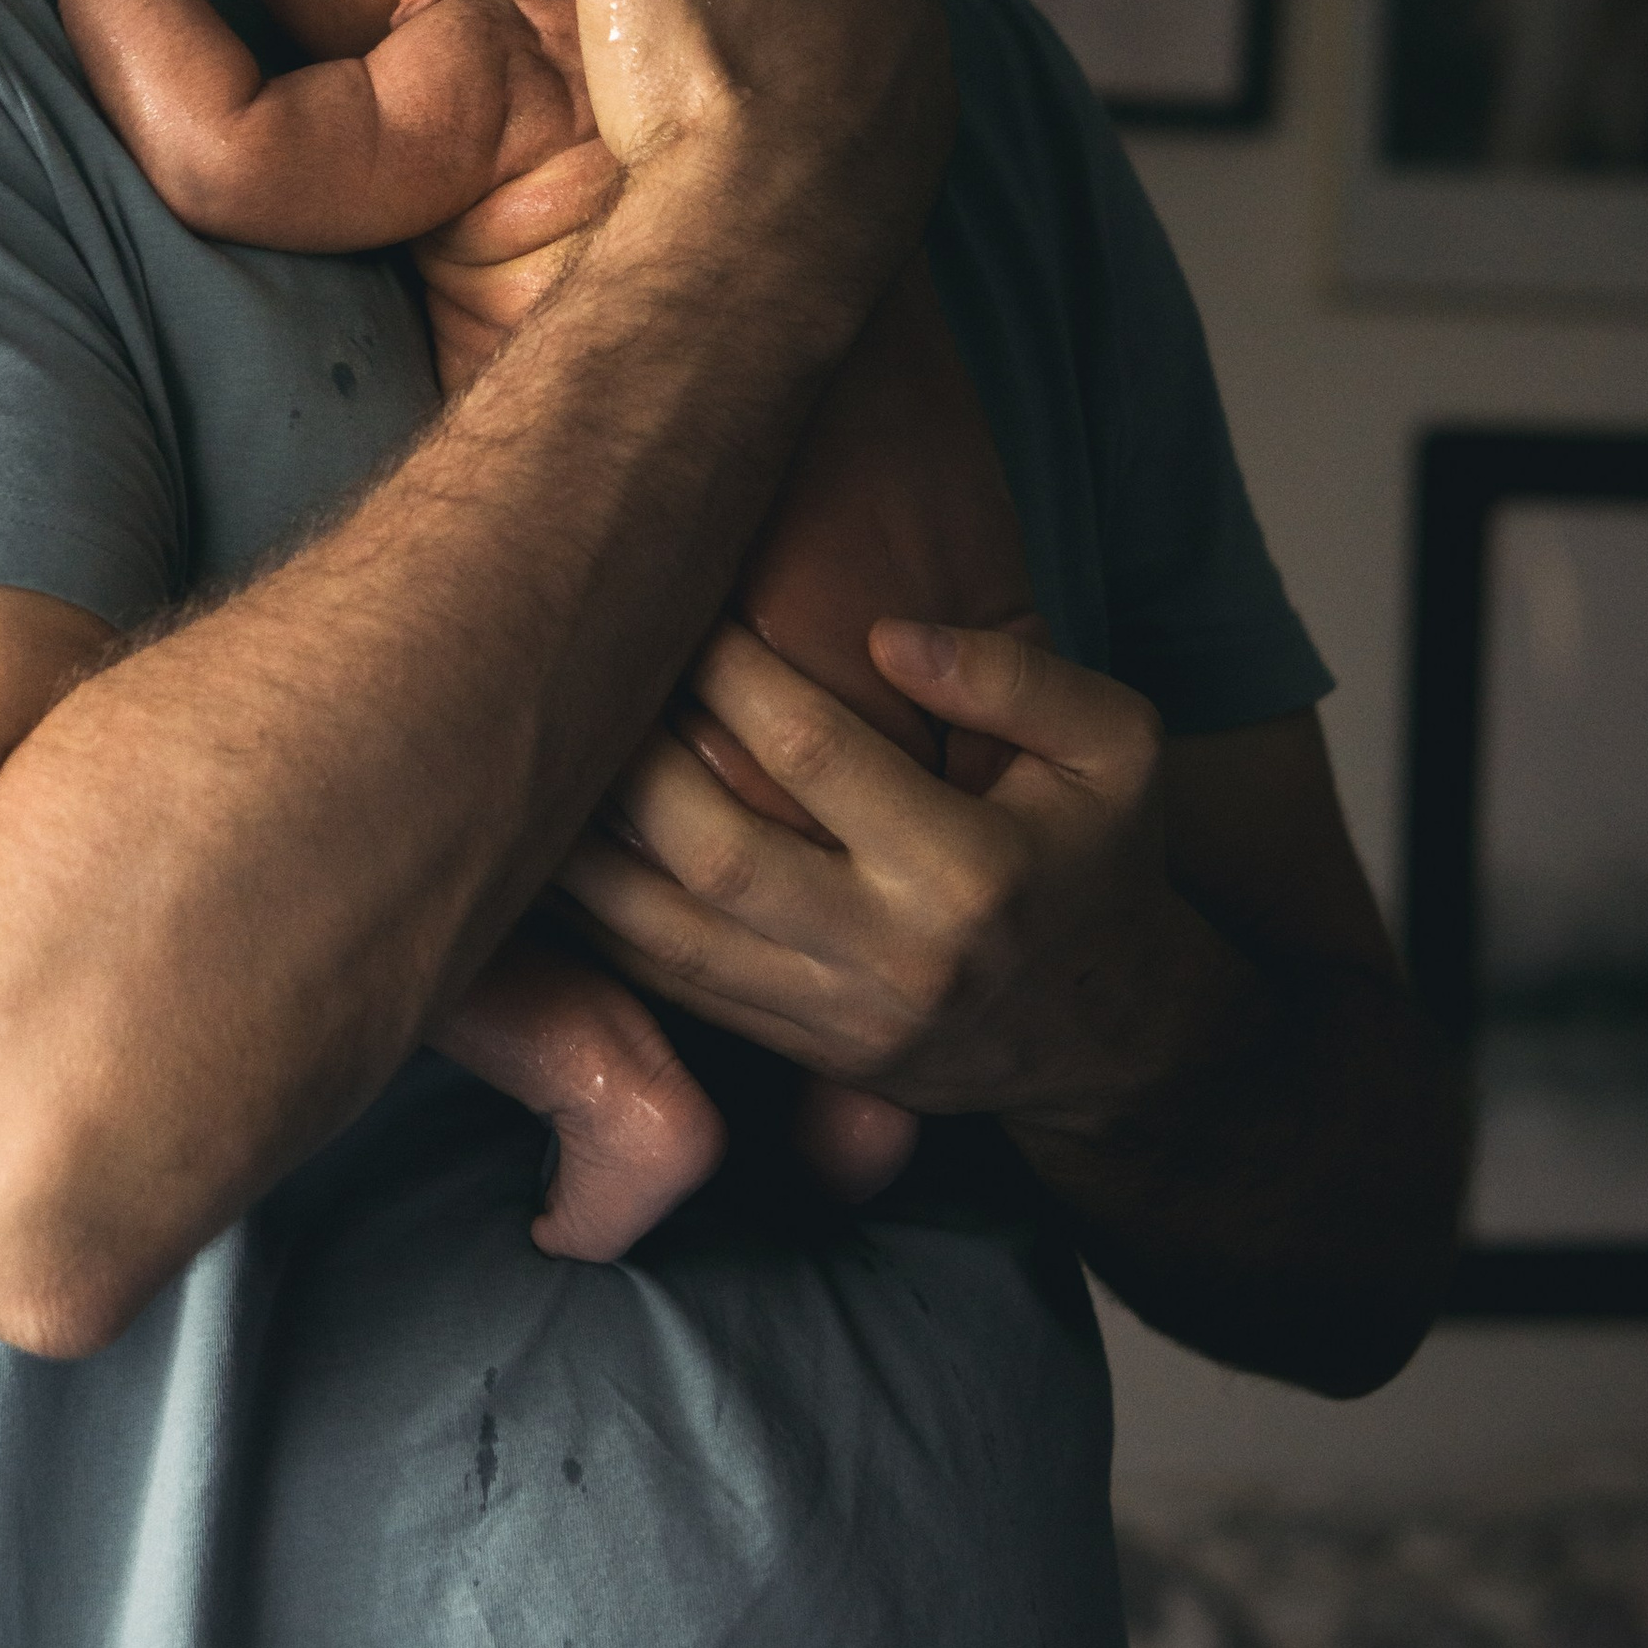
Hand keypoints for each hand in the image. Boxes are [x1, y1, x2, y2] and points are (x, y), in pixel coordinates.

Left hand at [554, 616, 1235, 1142]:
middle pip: (718, 850)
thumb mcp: (1120, 747)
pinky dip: (595, 924)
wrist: (1109, 1034)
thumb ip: (1018, 677)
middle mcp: (894, 957)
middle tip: (579, 667)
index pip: (815, 751)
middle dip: (634, 754)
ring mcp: (835, 1019)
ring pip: (668, 936)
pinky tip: (544, 855)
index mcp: (972, 871)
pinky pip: (669, 990)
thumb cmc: (1101, 857)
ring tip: (527, 758)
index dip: (730, 668)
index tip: (682, 594)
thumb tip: (888, 634)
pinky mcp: (797, 1052)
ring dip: (584, 851)